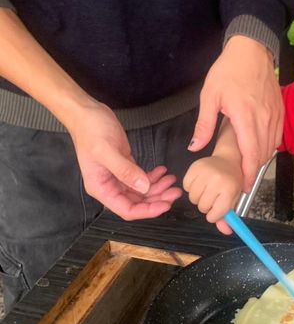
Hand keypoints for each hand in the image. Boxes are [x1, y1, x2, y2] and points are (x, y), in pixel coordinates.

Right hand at [67, 102, 181, 219]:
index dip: (147, 211)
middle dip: (157, 199)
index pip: (127, 209)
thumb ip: (125, 170)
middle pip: (137, 202)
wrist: (86, 112)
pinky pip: (140, 178)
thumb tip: (144, 187)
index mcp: (101, 188)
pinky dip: (153, 177)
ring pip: (141, 191)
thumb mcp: (107, 150)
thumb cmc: (91, 130)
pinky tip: (162, 171)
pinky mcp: (124, 165)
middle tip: (176, 191)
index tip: (166, 204)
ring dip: (158, 188)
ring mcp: (117, 176)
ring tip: (172, 180)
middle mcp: (109, 186)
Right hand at [183, 157, 242, 233]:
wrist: (228, 160)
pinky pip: (186, 186)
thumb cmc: (231, 181)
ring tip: (206, 190)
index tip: (216, 210)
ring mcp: (205, 173)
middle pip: (202, 207)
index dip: (214, 215)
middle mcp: (217, 180)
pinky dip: (191, 188)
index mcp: (229, 190)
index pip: (216, 214)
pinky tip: (200, 183)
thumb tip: (226, 231)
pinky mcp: (194, 167)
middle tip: (213, 198)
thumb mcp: (233, 199)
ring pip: (193, 198)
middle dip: (206, 206)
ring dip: (198, 198)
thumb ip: (228, 217)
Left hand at [189, 35, 281, 190]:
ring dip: (261, 158)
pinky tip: (259, 148)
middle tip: (242, 180)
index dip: (248, 172)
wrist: (251, 50)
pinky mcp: (280, 110)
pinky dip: (270, 146)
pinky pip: (278, 135)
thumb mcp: (209, 96)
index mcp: (245, 115)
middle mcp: (264, 117)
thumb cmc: (228, 70)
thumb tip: (195, 147)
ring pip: (272, 145)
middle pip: (263, 153)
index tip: (244, 185)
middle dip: (253, 170)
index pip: (251, 152)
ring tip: (248, 166)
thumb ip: (204, 124)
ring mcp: (275, 114)